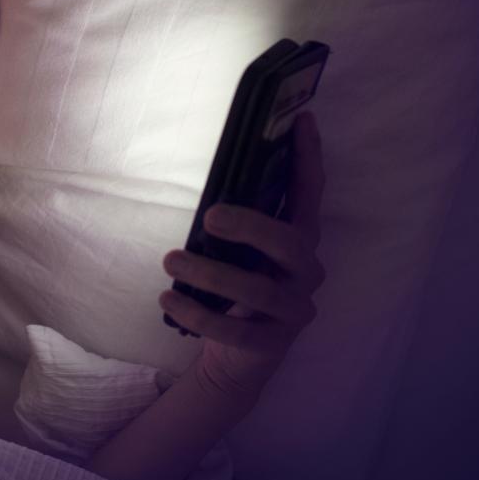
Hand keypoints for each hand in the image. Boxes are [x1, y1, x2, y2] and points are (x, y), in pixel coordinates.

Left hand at [159, 111, 327, 397]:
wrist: (237, 359)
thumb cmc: (233, 291)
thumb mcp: (237, 253)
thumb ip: (237, 225)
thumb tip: (210, 188)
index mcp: (299, 242)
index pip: (310, 196)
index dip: (309, 160)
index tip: (303, 120)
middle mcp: (306, 273)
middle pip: (291, 244)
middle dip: (252, 226)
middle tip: (211, 216)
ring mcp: (294, 311)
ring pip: (258, 290)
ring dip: (211, 274)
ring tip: (170, 260)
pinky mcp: (273, 345)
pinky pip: (236, 332)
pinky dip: (199, 315)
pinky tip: (168, 300)